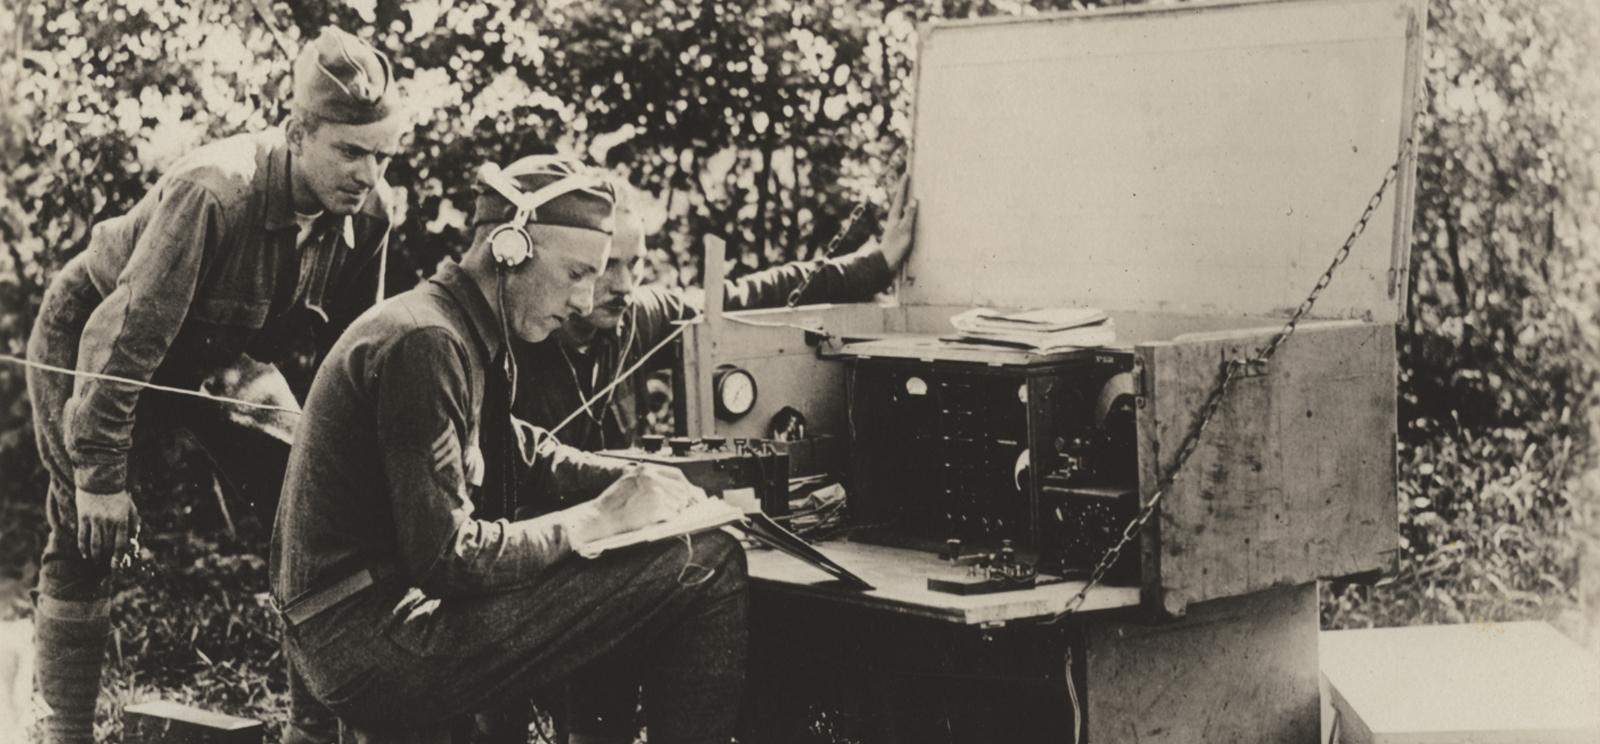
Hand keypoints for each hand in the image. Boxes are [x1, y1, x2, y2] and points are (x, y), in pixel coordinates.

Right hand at [75, 488, 139, 563]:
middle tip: (106, 565)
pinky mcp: (83, 517)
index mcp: (122, 520)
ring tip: (96, 562)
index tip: (116, 566)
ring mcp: (94, 520)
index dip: (118, 557)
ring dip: (95, 556)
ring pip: (94, 544)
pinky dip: (83, 547)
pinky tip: (85, 555)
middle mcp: (108, 522)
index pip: (120, 544)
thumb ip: (133, 524)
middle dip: (107, 558)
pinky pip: (82, 536)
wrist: (100, 479)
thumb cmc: (118, 496)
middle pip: (107, 546)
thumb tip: (133, 539)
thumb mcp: (131, 508)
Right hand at [586, 466, 704, 538]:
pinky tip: (655, 520)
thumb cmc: (613, 503)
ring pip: (678, 502)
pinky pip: (671, 514)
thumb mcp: (631, 482)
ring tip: (660, 514)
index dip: (685, 485)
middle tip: (682, 508)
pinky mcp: (655, 507)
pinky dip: (666, 519)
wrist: (600, 516)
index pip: (676, 474)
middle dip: (684, 500)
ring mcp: (654, 491)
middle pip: (681, 488)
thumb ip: (653, 482)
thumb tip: (680, 491)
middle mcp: (651, 477)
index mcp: (646, 469)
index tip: (691, 493)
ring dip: (674, 511)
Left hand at [875, 173, 918, 271]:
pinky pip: (904, 216)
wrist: (886, 261)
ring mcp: (895, 225)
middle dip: (904, 189)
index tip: (906, 174)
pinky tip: (911, 213)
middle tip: (908, 179)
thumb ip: (909, 215)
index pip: (900, 197)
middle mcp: (894, 218)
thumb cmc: (895, 246)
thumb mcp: (905, 230)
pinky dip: (908, 210)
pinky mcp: (897, 232)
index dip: (903, 185)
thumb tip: (914, 200)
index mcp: (894, 216)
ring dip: (906, 199)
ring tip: (911, 192)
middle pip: (900, 200)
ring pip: (901, 208)